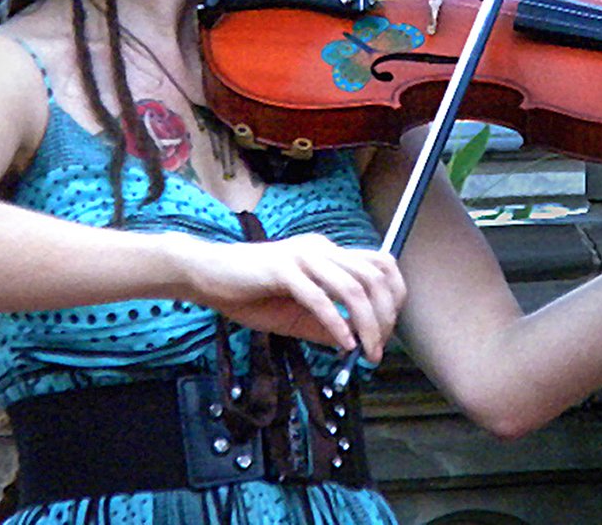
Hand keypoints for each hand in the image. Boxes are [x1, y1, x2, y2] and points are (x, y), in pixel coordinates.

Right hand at [182, 233, 405, 361]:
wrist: (207, 275)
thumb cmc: (249, 293)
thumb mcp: (297, 313)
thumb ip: (327, 324)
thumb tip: (358, 343)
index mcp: (327, 253)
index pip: (380, 264)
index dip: (394, 295)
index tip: (388, 328)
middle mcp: (320, 249)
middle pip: (374, 276)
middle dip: (384, 315)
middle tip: (379, 347)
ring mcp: (302, 257)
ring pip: (352, 287)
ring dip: (366, 324)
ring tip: (366, 352)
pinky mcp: (282, 270)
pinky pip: (319, 298)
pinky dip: (336, 323)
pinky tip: (343, 344)